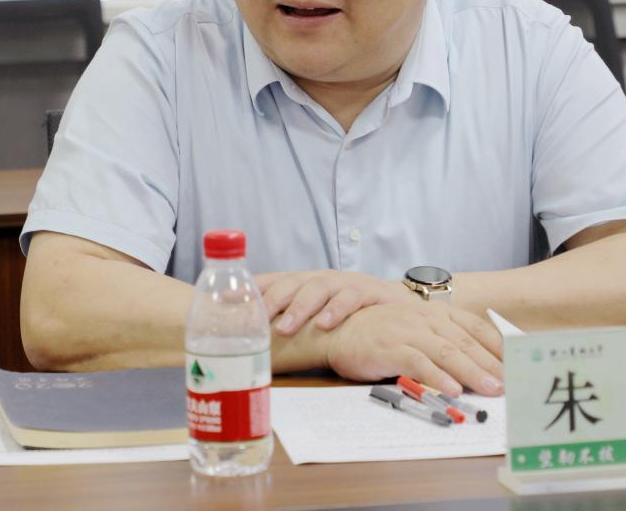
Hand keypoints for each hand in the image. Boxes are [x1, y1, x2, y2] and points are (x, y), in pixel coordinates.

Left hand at [256, 270, 412, 335]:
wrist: (403, 306)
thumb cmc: (355, 317)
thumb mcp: (322, 318)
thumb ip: (297, 325)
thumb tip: (255, 346)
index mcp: (307, 284)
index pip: (273, 281)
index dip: (249, 289)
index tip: (222, 301)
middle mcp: (323, 279)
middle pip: (292, 282)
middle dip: (271, 299)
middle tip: (256, 318)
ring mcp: (346, 283)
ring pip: (319, 287)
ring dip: (300, 307)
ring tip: (286, 327)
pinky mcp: (370, 290)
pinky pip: (351, 296)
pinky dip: (337, 309)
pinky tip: (326, 324)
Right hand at [322, 303, 504, 396]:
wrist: (340, 329)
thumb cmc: (381, 334)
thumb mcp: (416, 329)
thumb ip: (443, 341)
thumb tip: (478, 366)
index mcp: (436, 313)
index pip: (475, 327)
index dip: (497, 346)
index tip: (517, 363)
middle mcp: (426, 318)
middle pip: (466, 342)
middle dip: (491, 364)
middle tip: (512, 383)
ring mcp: (408, 331)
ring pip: (447, 352)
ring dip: (472, 371)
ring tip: (491, 389)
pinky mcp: (391, 347)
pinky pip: (419, 362)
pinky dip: (437, 376)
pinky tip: (452, 389)